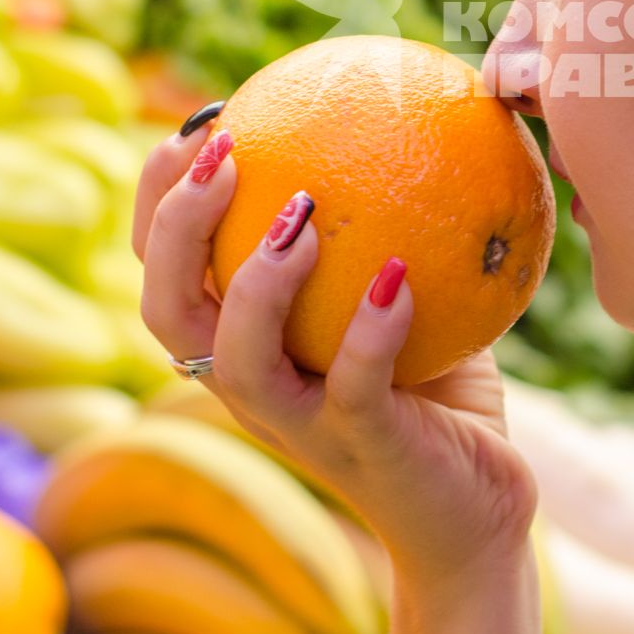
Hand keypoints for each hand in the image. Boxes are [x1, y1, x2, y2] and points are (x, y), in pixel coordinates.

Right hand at [133, 104, 541, 578]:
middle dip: (177, 227)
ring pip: (239, 358)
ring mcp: (302, 426)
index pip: (166, 272)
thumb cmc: (440, 398)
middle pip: (166, 310)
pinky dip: (371, 330)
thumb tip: (416, 121)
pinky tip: (400, 275)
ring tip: (299, 214)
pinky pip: (354, 387)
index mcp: (244, 348)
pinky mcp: (363, 449)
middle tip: (223, 153)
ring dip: (259, 282)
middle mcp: (253, 389)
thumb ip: (395, 231)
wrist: (477, 512)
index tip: (196, 125)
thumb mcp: (410, 300)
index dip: (156, 202)